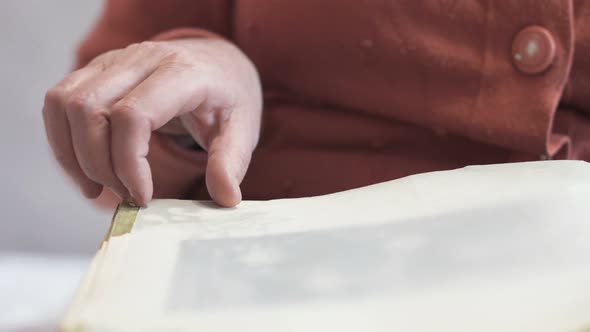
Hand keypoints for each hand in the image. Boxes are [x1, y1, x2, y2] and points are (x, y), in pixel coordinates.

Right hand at [42, 38, 261, 206]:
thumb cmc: (228, 96)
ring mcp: (114, 60)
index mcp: (182, 73)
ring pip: (66, 104)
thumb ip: (232, 161)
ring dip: (73, 155)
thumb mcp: (243, 129)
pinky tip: (87, 169)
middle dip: (99, 165)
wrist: (217, 63)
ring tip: (99, 188)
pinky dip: (64, 140)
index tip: (143, 197)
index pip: (133, 114)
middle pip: (90, 110)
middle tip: (126, 195)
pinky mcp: (98, 70)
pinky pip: (60, 102)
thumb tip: (226, 198)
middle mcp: (142, 59)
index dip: (128, 163)